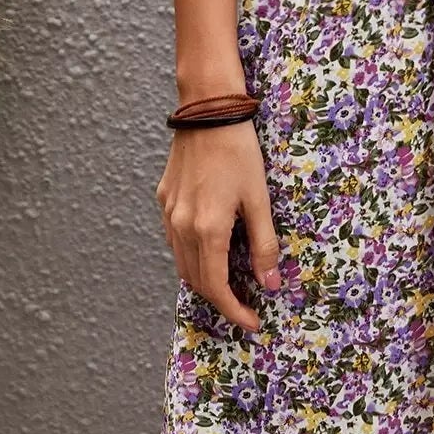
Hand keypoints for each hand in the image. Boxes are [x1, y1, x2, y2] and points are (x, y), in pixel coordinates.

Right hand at [155, 119, 282, 331]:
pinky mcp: (164, 198)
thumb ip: (263, 244)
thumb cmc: (240, 151)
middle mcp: (181, 226)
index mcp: (207, 229)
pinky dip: (191, 254)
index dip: (233, 310)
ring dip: (204, 278)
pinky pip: (175, 239)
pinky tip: (210, 247)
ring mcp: (169, 213)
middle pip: (196, 281)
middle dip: (220, 298)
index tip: (251, 323)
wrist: (208, 109)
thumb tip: (270, 283)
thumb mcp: (259, 198)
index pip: (216, 287)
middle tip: (245, 305)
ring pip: (182, 262)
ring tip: (230, 280)